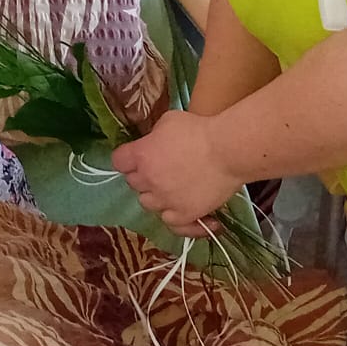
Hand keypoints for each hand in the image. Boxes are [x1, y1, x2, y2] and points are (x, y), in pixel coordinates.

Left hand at [110, 110, 243, 237]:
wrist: (228, 150)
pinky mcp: (184, 215)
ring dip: (157, 196)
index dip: (128, 158)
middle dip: (144, 176)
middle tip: (162, 169)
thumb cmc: (199, 129)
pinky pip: (173, 225)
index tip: (138, 155)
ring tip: (174, 190)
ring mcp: (166, 201)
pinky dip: (178, 218)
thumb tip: (154, 143)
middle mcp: (149, 181)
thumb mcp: (169, 120)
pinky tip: (189, 214)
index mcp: (141, 155)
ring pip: (149, 204)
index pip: (119, 161)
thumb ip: (155, 135)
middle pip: (134, 183)